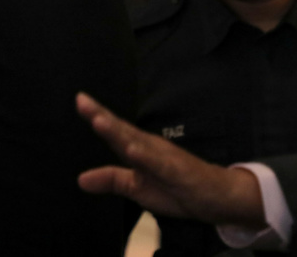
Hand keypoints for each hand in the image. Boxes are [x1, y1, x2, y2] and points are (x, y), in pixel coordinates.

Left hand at [76, 92, 265, 227]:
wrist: (217, 198)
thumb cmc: (178, 189)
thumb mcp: (137, 188)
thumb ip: (111, 180)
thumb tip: (80, 179)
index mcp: (139, 149)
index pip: (114, 131)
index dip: (96, 115)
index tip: (79, 99)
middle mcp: (149, 146)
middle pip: (122, 130)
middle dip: (101, 115)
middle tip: (82, 101)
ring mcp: (164, 157)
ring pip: (137, 142)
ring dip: (118, 131)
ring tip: (98, 120)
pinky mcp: (178, 170)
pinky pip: (159, 163)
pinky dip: (145, 156)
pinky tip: (132, 150)